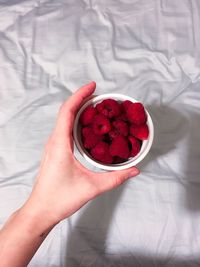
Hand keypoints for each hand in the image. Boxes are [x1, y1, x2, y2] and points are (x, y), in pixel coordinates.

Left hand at [23, 82, 138, 225]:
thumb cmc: (60, 198)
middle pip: (66, 112)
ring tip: (96, 107)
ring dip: (79, 110)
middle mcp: (54, 141)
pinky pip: (65, 129)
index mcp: (60, 144)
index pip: (67, 111)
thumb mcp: (91, 187)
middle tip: (100, 96)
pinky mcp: (55, 151)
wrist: (41, 210)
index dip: (80, 95)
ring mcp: (54, 145)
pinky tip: (88, 126)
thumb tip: (134, 169)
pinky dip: (76, 121)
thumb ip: (115, 178)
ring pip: (65, 120)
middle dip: (82, 100)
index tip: (93, 86)